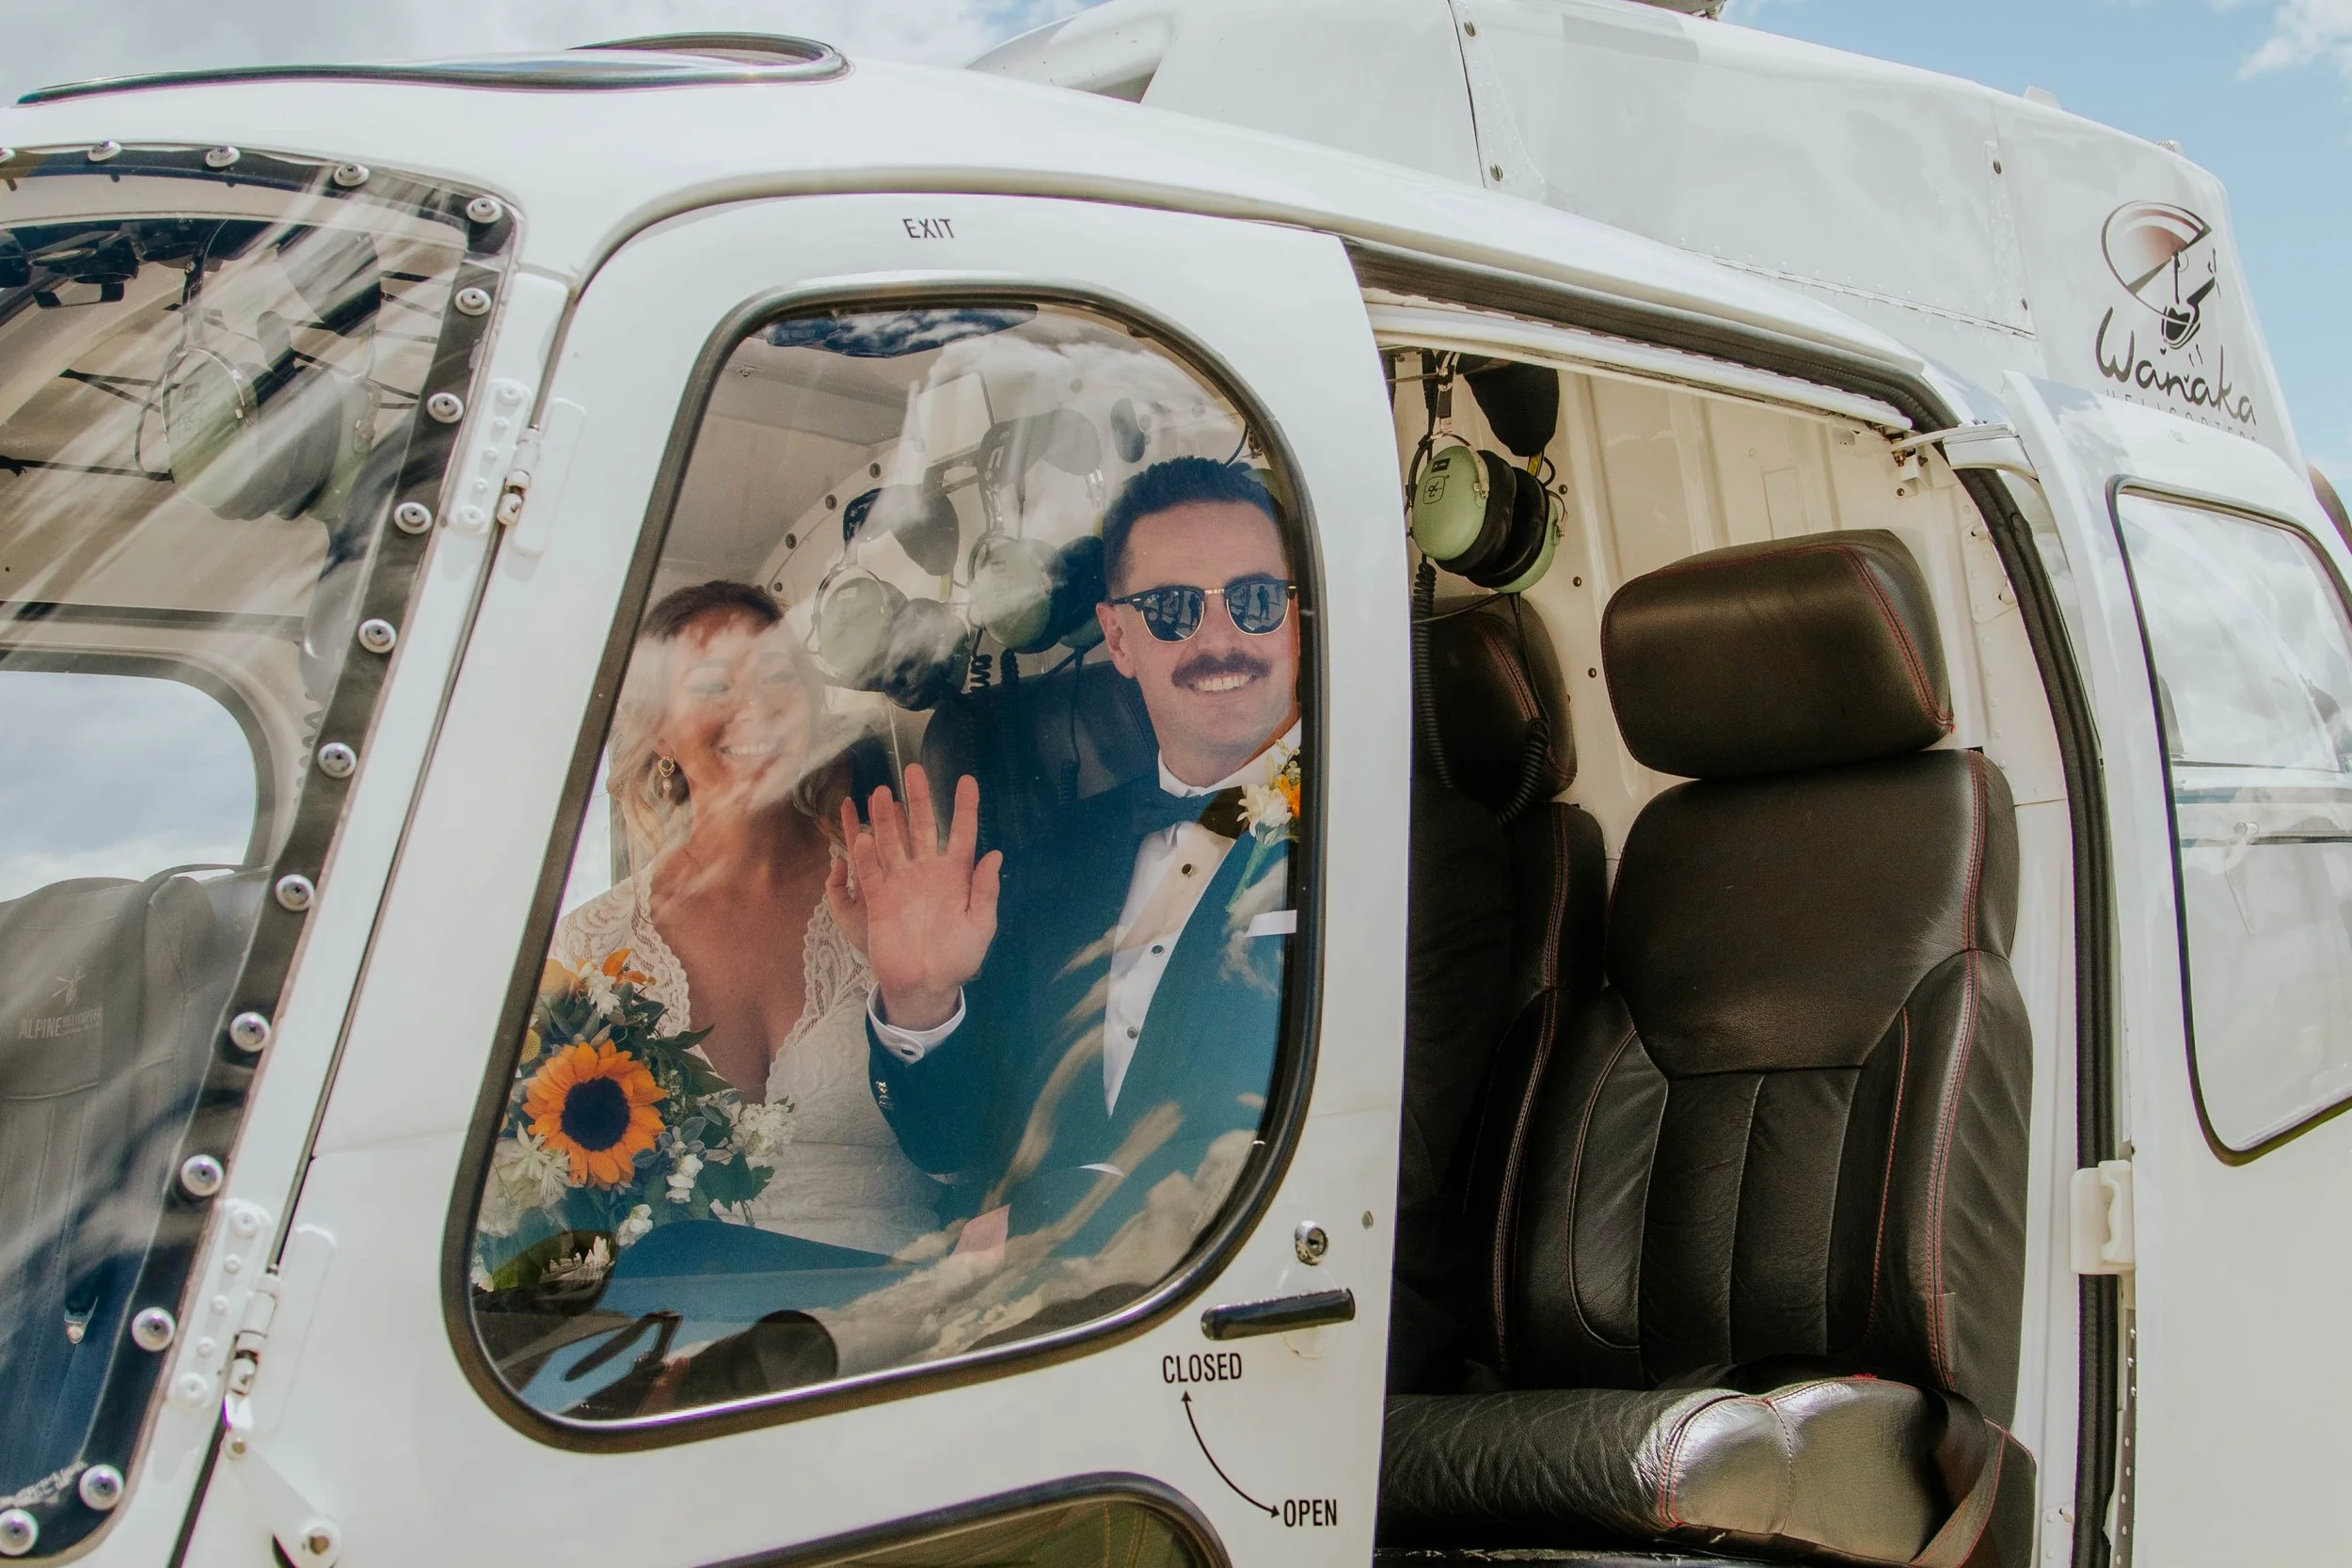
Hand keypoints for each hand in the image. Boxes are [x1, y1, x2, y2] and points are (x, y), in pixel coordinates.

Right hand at [827, 765, 999, 1031]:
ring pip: (892, 842)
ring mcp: (901, 883)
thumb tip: (995, 854)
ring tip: (881, 792)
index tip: (967, 780)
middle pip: (922, 827)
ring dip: (886, 818)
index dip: (965, 808)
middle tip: (913, 769)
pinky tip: (864, 834)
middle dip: (918, 799)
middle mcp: (926, 872)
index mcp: (955, 876)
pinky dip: (867, 855)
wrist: (926, 985)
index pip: (962, 834)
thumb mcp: (980, 925)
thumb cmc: (958, 957)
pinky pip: (872, 873)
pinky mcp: (879, 899)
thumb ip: (985, 891)